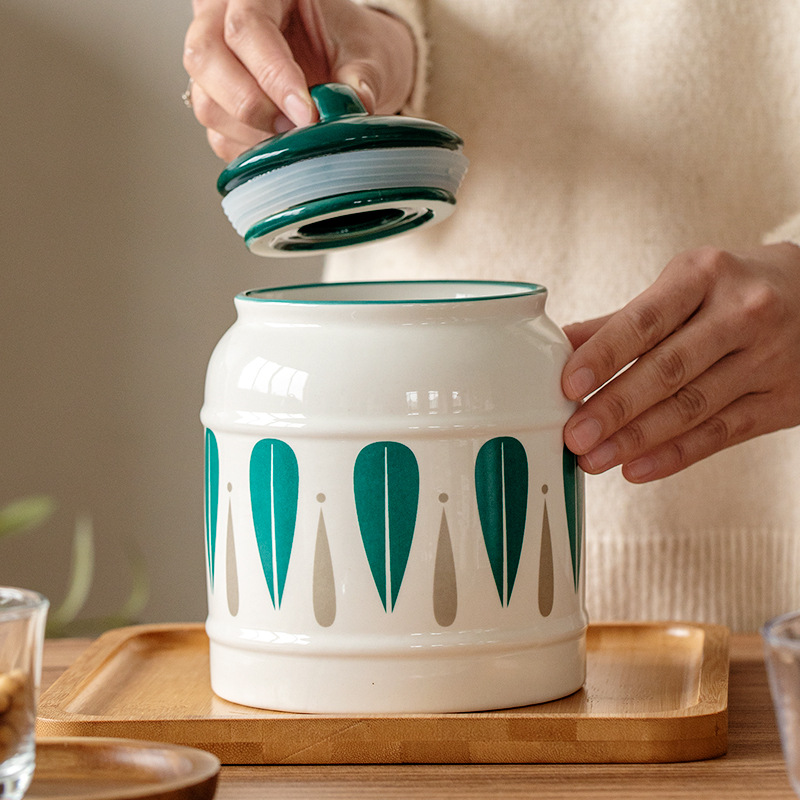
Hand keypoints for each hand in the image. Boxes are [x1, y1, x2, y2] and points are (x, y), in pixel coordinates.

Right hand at [184, 0, 415, 160]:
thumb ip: (359, 77)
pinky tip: (281, 146)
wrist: (342, 63)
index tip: (306, 113)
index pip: (246, 27)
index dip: (273, 75)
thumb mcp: (365, 53)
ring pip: (205, 101)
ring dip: (250, 132)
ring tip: (294, 137)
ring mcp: (214, 64)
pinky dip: (249, 150)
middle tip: (294, 127)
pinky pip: (217, 135)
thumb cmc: (348, 47)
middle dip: (250, 103)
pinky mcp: (216, 104)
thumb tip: (355, 105)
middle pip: (205, 57)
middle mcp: (223, 20)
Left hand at [561, 242, 799, 481]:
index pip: (644, 321)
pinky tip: (636, 469)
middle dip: (616, 407)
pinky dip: (675, 456)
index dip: (604, 356)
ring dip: (637, 439)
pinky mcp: (784, 401)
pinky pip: (722, 434)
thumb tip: (560, 344)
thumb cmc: (735, 290)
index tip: (568, 386)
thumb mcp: (684, 285)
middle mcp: (742, 314)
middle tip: (575, 436)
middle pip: (669, 369)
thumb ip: (622, 319)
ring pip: (693, 407)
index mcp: (705, 276)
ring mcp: (768, 359)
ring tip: (593, 459)